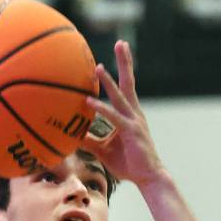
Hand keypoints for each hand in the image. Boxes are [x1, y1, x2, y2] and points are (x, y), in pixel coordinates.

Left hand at [84, 41, 163, 187]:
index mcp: (130, 114)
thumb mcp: (103, 150)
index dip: (122, 69)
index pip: (126, 87)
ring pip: (120, 96)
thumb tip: (71, 135)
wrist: (148, 177)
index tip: (119, 51)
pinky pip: (114, 117)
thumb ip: (89, 140)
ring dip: (108, 81)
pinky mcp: (131, 132)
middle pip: (128, 83)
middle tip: (121, 42)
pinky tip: (89, 101)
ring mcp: (133, 121)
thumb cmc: (128, 164)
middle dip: (125, 62)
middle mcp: (134, 113)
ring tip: (98, 67)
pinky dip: (101, 109)